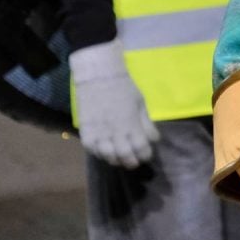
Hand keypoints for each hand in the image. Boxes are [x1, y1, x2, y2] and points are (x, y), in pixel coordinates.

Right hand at [69, 39, 158, 168]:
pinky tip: (106, 151)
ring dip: (117, 160)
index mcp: (131, 124)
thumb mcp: (141, 104)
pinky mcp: (86, 132)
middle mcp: (115, 132)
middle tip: (135, 160)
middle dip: (132, 162)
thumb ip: (146, 123)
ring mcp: (98, 133)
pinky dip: (101, 154)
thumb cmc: (124, 88)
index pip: (141, 148)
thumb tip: (154, 140)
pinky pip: (93, 150)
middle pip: (125, 156)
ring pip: (108, 156)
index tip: (147, 154)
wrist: (98, 77)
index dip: (145, 154)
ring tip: (121, 158)